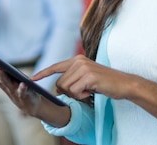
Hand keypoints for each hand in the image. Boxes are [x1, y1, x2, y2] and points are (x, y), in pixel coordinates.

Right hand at [0, 46, 68, 125]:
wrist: (30, 105)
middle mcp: (3, 84)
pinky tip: (23, 84)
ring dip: (0, 75)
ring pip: (5, 82)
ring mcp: (12, 90)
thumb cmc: (17, 86)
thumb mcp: (6, 75)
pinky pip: (22, 91)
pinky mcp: (24, 95)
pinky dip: (22, 88)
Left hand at [36, 55, 156, 123]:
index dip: (43, 73)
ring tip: (89, 90)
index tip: (32, 78)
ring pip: (66, 88)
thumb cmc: (105, 83)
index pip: (56, 67)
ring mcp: (83, 68)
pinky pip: (75, 92)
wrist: (124, 84)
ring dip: (76, 94)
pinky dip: (83, 96)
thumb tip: (59, 89)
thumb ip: (73, 79)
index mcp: (77, 59)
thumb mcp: (86, 78)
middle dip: (69, 92)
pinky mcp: (88, 76)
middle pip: (60, 83)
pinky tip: (92, 91)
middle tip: (84, 91)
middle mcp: (78, 61)